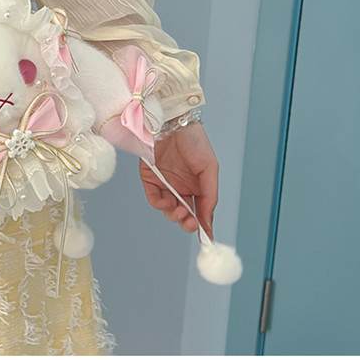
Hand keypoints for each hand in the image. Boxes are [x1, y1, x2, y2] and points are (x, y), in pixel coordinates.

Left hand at [139, 123, 218, 238]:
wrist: (172, 122)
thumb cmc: (194, 141)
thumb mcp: (210, 169)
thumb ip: (210, 196)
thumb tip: (208, 220)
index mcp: (197, 186)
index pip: (200, 211)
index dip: (203, 225)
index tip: (206, 237)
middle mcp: (181, 187)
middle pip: (183, 214)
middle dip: (187, 222)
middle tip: (190, 223)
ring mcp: (165, 184)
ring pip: (168, 210)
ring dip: (174, 215)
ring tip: (180, 212)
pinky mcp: (150, 179)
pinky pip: (154, 198)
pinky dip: (160, 204)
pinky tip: (167, 203)